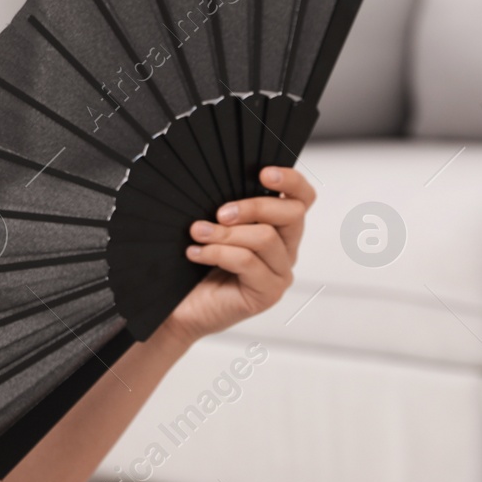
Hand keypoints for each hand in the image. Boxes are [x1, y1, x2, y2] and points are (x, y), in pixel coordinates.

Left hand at [160, 165, 315, 345]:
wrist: (179, 308)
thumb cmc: (194, 266)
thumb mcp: (212, 227)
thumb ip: (226, 208)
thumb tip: (217, 180)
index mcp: (278, 227)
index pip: (301, 199)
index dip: (291, 181)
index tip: (264, 172)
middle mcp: (285, 249)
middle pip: (291, 214)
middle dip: (253, 206)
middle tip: (220, 212)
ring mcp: (279, 273)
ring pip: (265, 237)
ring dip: (225, 232)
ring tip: (197, 233)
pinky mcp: (268, 293)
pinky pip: (247, 262)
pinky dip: (217, 253)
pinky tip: (196, 253)